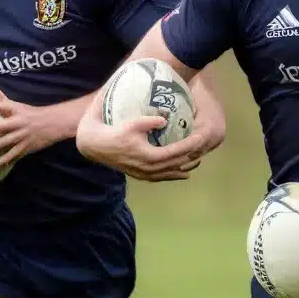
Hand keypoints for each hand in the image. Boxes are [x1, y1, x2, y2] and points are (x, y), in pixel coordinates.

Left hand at [0, 88, 59, 167]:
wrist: (54, 123)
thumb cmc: (33, 114)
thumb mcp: (19, 107)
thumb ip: (4, 102)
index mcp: (18, 120)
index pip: (4, 123)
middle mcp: (21, 131)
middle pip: (7, 139)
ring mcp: (25, 142)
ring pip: (12, 151)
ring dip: (2, 158)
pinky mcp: (28, 149)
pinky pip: (17, 156)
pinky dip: (9, 162)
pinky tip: (1, 167)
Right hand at [77, 113, 205, 181]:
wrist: (96, 145)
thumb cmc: (114, 132)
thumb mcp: (132, 123)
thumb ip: (150, 121)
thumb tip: (166, 120)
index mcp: (149, 156)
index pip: (176, 151)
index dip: (190, 144)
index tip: (200, 137)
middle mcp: (149, 169)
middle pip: (177, 164)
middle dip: (191, 155)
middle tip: (202, 146)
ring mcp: (144, 174)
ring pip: (170, 173)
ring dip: (185, 167)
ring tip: (197, 161)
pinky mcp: (140, 175)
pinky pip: (161, 177)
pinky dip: (173, 175)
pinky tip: (182, 174)